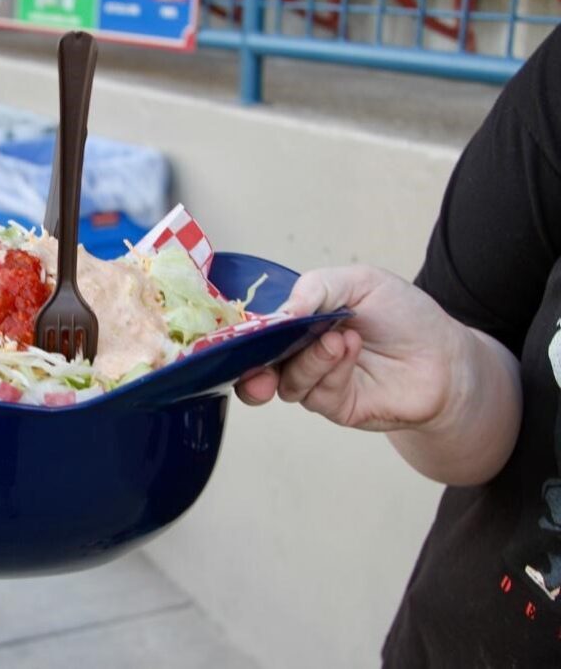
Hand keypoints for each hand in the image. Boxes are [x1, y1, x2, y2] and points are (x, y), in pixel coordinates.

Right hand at [236, 265, 466, 432]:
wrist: (446, 355)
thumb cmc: (405, 315)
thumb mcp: (360, 282)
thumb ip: (317, 287)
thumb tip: (282, 311)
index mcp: (298, 323)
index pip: (256, 331)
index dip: (243, 334)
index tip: (241, 331)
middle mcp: (300, 354)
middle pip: (256, 366)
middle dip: (250, 364)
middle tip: (256, 357)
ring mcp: (316, 382)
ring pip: (287, 381)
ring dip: (308, 359)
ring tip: (338, 338)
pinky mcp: (335, 406)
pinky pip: (316, 394)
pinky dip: (330, 369)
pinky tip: (350, 349)